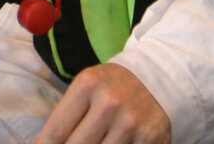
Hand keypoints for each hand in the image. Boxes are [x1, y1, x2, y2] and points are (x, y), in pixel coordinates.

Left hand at [35, 64, 170, 143]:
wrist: (157, 77)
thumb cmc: (113, 86)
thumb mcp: (87, 88)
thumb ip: (65, 116)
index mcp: (88, 84)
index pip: (56, 130)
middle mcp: (109, 102)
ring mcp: (131, 123)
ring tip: (93, 141)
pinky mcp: (150, 138)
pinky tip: (110, 143)